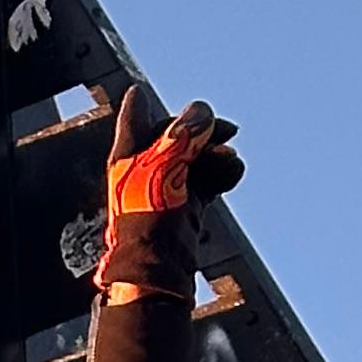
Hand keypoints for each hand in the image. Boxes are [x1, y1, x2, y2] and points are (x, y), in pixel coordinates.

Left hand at [97, 82, 242, 291]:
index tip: (139, 91)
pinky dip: (223, 172)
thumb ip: (184, 133)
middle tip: (229, 131)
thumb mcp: (164, 165)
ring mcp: (167, 189)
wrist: (156, 270)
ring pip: (198, 155)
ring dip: (218, 152)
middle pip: (178, 133)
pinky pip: (208, 179)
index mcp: (128, 156)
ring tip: (230, 160)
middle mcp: (145, 170)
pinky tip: (234, 172)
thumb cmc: (148, 220)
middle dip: (204, 129)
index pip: (134, 118)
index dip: (139, 104)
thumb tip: (201, 112)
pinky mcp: (186, 207)